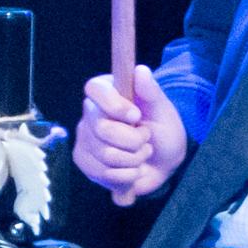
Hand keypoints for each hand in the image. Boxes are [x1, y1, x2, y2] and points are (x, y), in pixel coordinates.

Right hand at [74, 66, 188, 205]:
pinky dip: (127, 176)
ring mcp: (84, 138)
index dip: (114, 105)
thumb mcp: (163, 111)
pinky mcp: (84, 161)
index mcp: (108, 92)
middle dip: (134, 140)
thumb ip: (151, 92)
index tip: (136, 116)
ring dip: (135, 159)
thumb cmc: (162, 131)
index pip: (94, 89)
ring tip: (141, 154)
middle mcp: (91, 113)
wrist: (163, 163)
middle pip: (103, 129)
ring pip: (106, 155)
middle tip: (146, 138)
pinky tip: (131, 169)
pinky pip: (105, 174)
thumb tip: (141, 70)